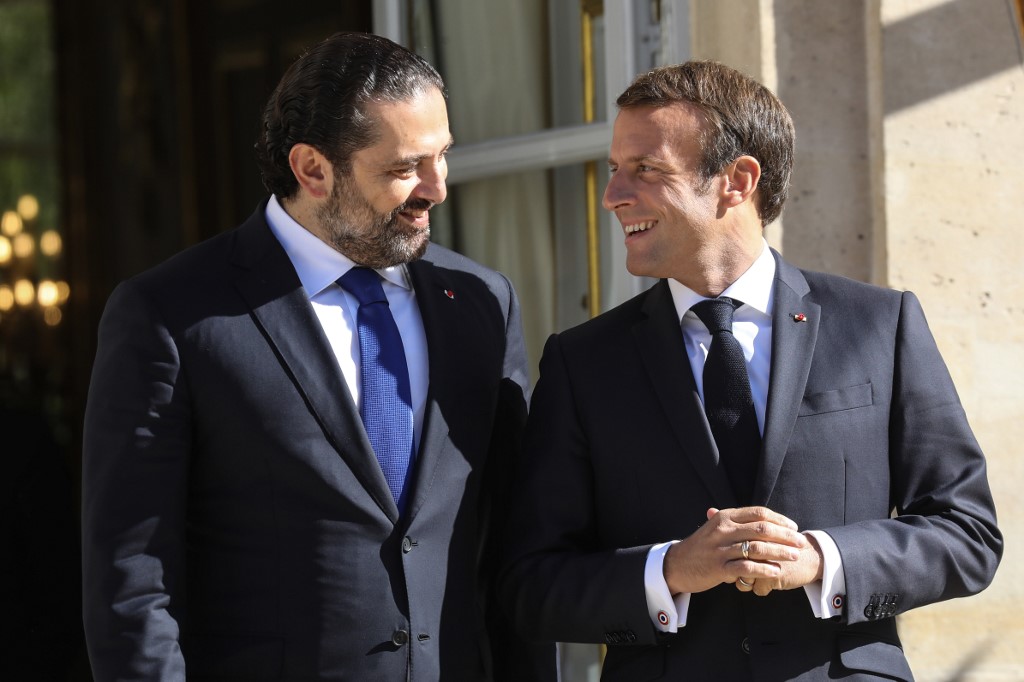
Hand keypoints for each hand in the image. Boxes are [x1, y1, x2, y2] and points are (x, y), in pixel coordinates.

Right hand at [663, 506, 809, 595]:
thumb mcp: (715, 527)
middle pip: (762, 529)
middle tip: (800, 542)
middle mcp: (722, 530)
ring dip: (779, 552)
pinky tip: (776, 571)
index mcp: (724, 517)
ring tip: (794, 557)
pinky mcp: (718, 568)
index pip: (758, 513)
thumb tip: (764, 518)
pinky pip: (747, 568)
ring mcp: (720, 549)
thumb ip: (737, 522)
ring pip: (757, 548)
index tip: (793, 527)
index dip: (780, 519)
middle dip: (785, 536)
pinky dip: (764, 569)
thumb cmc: (701, 546)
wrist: (676, 564)